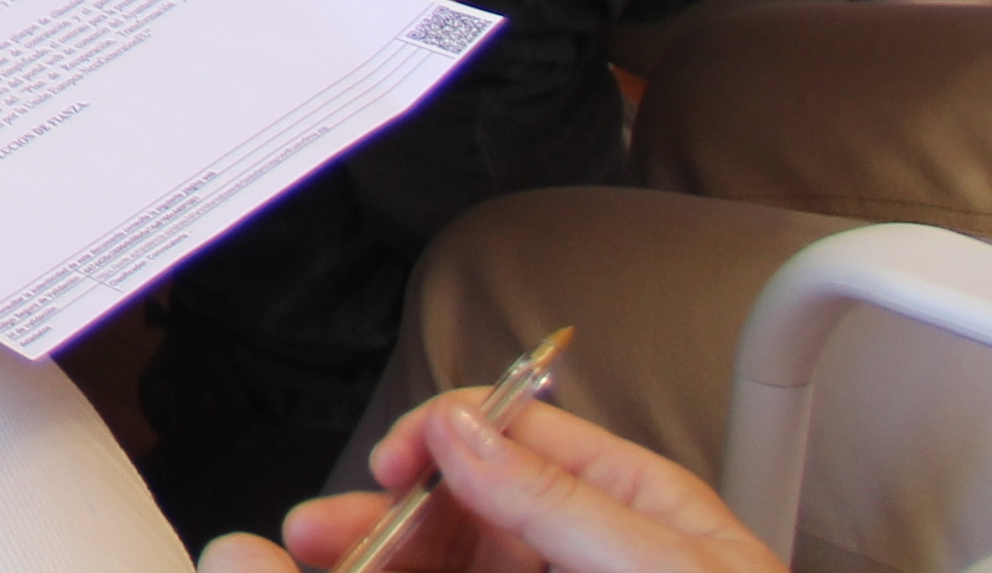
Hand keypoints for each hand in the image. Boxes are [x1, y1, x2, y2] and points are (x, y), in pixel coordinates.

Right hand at [204, 386, 779, 572]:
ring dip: (378, 551)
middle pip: (462, 504)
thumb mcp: (665, 570)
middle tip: (326, 530)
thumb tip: (466, 432)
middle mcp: (581, 545)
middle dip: (386, 508)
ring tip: (325, 557)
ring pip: (444, 559)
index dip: (445, 436)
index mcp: (630, 500)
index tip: (395, 468)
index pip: (517, 435)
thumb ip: (563, 504)